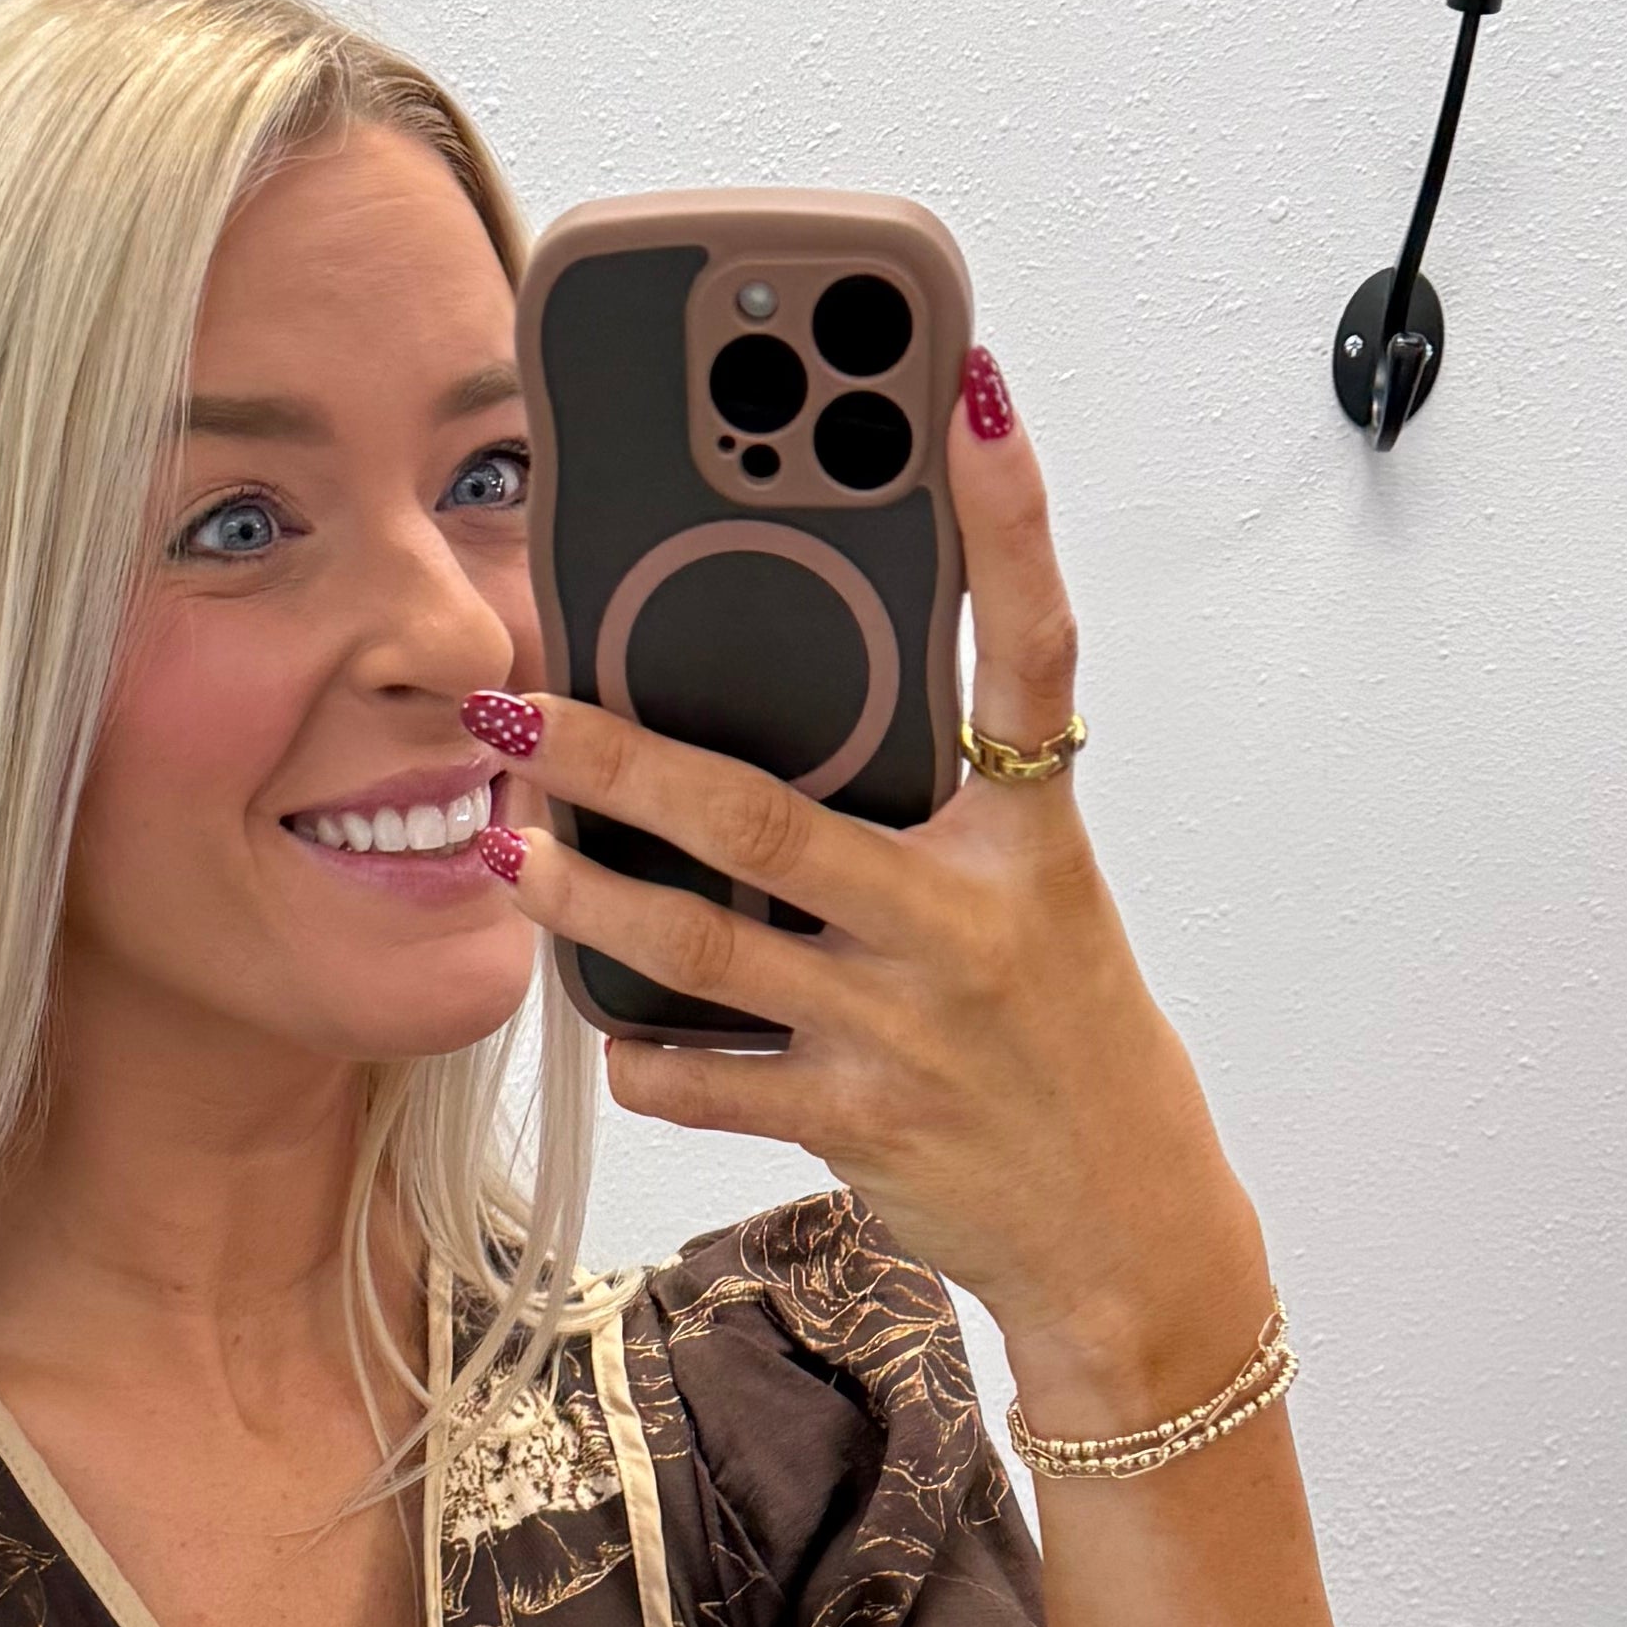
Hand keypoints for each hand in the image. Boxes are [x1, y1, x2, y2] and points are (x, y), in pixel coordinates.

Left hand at [478, 352, 1265, 1376]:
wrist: (1124, 1230)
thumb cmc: (1061, 1046)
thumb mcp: (1032, 904)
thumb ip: (936, 812)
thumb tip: (796, 722)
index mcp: (1028, 840)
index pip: (1028, 651)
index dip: (1008, 520)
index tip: (970, 396)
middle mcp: (965, 922)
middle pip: (764, 815)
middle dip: (619, 757)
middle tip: (513, 702)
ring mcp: (904, 1028)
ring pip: (708, 948)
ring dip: (586, 899)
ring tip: (502, 845)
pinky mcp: (860, 1122)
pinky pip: (714, 1081)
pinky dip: (648, 1053)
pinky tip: (602, 1022)